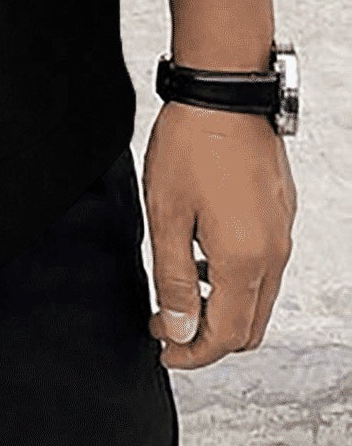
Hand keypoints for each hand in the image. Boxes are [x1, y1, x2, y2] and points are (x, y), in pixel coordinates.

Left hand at [143, 99, 294, 368]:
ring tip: (181, 288)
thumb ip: (175, 278)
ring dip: (223, 306)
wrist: (223, 92)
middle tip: (168, 325)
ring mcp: (282, 232)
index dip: (192, 352)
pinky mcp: (281, 212)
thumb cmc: (191, 145)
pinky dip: (236, 278)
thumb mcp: (167, 215)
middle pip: (249, 326)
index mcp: (245, 261)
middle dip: (209, 337)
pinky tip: (203, 254)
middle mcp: (273, 253)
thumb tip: (178, 329)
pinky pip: (265, 265)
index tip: (164, 349)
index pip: (227, 337)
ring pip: (259, 297)